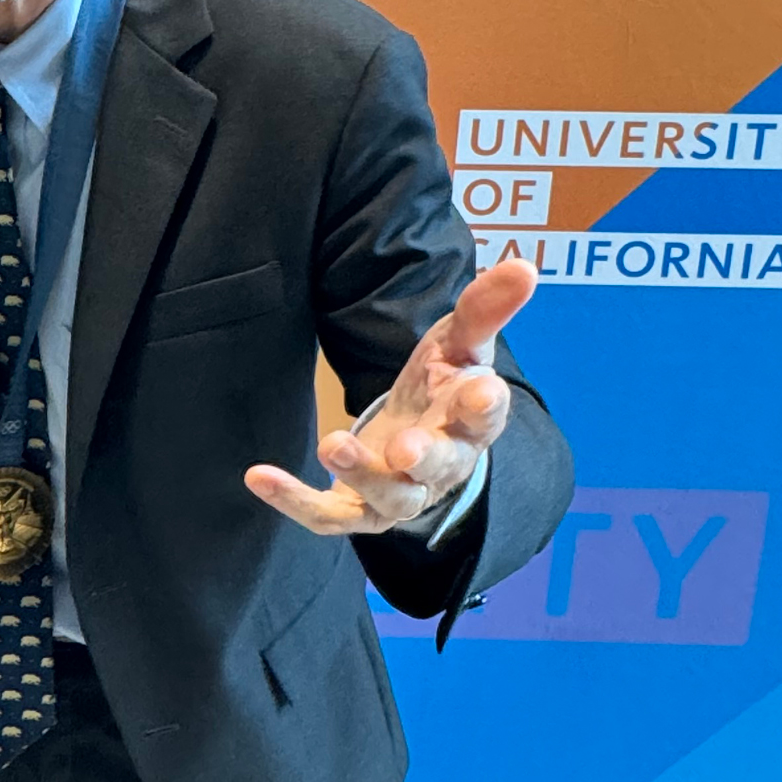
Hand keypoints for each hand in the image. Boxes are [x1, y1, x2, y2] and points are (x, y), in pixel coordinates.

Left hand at [245, 260, 535, 536]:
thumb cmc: (442, 387)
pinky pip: (328, 515)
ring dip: (361, 473)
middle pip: (438, 468)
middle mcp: (441, 466)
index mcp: (472, 422)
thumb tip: (523, 267)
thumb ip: (484, 308)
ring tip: (332, 444)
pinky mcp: (357, 509)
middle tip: (405, 448)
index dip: (485, 406)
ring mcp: (400, 492)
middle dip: (424, 458)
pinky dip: (294, 501)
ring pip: (389, 496)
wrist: (416, 441)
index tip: (481, 390)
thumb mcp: (459, 343)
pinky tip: (258, 476)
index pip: (486, 416)